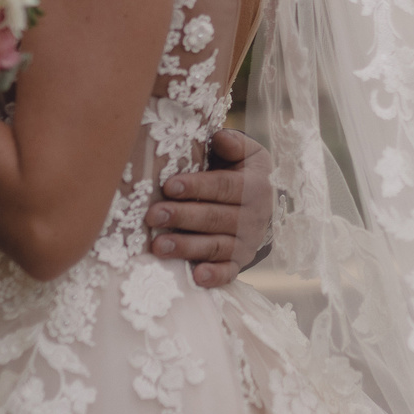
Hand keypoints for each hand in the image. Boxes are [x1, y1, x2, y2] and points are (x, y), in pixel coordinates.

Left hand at [148, 129, 273, 288]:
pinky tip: (196, 277)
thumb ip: (234, 144)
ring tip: (158, 246)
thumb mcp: (247, 153)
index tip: (169, 186)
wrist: (260, 204)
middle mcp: (254, 216)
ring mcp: (248, 242)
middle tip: (153, 216)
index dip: (197, 187)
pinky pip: (229, 272)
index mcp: (255, 185)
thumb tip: (220, 136)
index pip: (224, 186)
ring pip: (217, 246)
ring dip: (187, 247)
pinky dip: (215, 276)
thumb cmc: (241, 172)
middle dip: (183, 217)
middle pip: (216, 218)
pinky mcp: (240, 262)